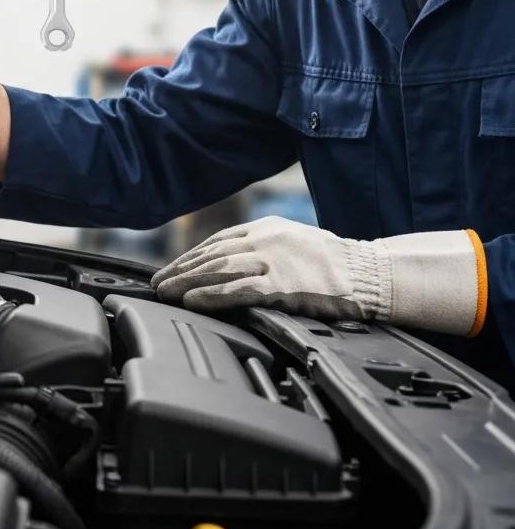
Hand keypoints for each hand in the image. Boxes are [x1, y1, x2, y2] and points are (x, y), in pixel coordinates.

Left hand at [150, 215, 485, 335]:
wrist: (370, 274)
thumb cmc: (337, 264)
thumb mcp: (295, 242)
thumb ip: (265, 249)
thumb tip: (234, 262)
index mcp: (267, 229)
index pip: (218, 241)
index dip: (191, 256)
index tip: (172, 268)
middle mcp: (265, 240)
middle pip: (211, 254)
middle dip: (181, 269)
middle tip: (158, 282)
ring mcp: (272, 262)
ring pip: (218, 270)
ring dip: (187, 282)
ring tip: (166, 292)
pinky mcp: (282, 286)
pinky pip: (238, 290)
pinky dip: (211, 295)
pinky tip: (192, 300)